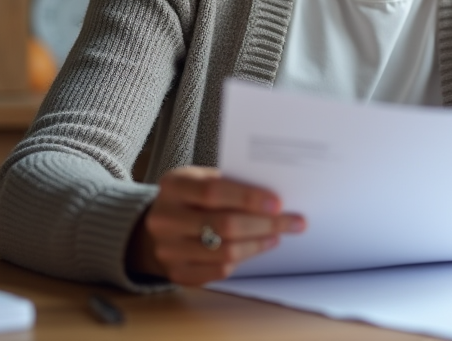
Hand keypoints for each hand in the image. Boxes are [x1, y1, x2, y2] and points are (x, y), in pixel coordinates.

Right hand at [126, 166, 304, 285]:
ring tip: (277, 234)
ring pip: (224, 251)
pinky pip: (218, 270)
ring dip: (258, 244)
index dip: (248, 198)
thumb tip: (275, 198)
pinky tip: (258, 247)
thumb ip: (231, 184)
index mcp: (173, 186)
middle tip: (292, 222)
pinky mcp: (176, 272)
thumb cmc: (192, 197)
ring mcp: (168, 249)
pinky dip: (244, 259)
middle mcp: (165, 218)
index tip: (278, 203)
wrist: (158, 225)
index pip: (213, 192)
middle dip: (265, 224)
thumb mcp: (202, 179)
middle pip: (224, 225)